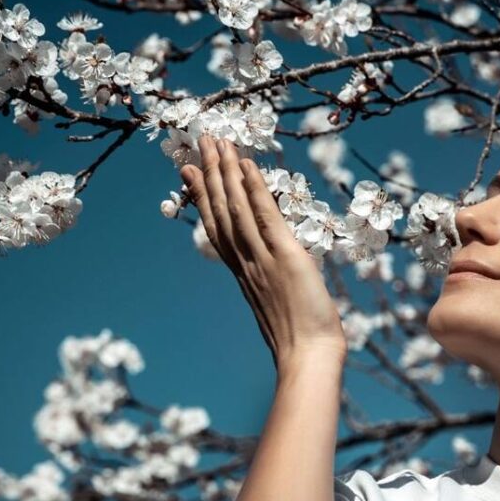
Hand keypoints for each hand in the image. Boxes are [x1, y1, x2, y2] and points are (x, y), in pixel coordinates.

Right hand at [179, 135, 347, 371]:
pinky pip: (265, 216)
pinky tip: (246, 165)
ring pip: (237, 207)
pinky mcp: (286, 257)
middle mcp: (247, 263)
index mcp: (244, 274)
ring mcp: (263, 258)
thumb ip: (272, 288)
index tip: (191, 172)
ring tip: (217, 141)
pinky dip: (254, 188)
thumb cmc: (301, 344)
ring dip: (226, 171)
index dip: (203, 197)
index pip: (218, 229)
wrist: (308, 359)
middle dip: (210, 173)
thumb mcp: (280, 309)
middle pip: (221, 211)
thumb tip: (276, 279)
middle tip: (201, 141)